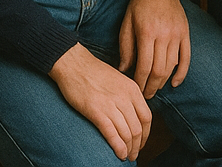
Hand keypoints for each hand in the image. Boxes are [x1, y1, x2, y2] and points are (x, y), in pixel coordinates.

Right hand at [49, 43, 151, 160]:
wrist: (74, 64)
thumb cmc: (94, 72)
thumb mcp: (119, 80)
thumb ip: (127, 95)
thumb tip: (132, 115)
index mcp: (132, 88)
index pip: (147, 116)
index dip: (146, 134)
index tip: (141, 142)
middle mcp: (125, 97)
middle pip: (138, 128)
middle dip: (138, 145)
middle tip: (134, 154)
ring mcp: (112, 104)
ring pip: (127, 133)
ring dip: (129, 149)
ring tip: (127, 157)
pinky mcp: (97, 112)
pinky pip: (112, 134)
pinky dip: (118, 147)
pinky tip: (119, 154)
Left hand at [119, 0, 190, 98]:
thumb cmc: (140, 3)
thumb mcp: (126, 23)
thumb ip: (125, 47)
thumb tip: (124, 69)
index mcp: (147, 32)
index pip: (144, 66)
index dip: (139, 82)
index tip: (135, 91)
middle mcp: (164, 35)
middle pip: (159, 70)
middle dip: (151, 86)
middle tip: (145, 95)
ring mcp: (177, 34)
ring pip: (172, 65)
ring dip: (163, 81)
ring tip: (155, 89)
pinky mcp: (185, 32)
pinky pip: (186, 57)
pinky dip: (182, 72)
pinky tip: (175, 83)